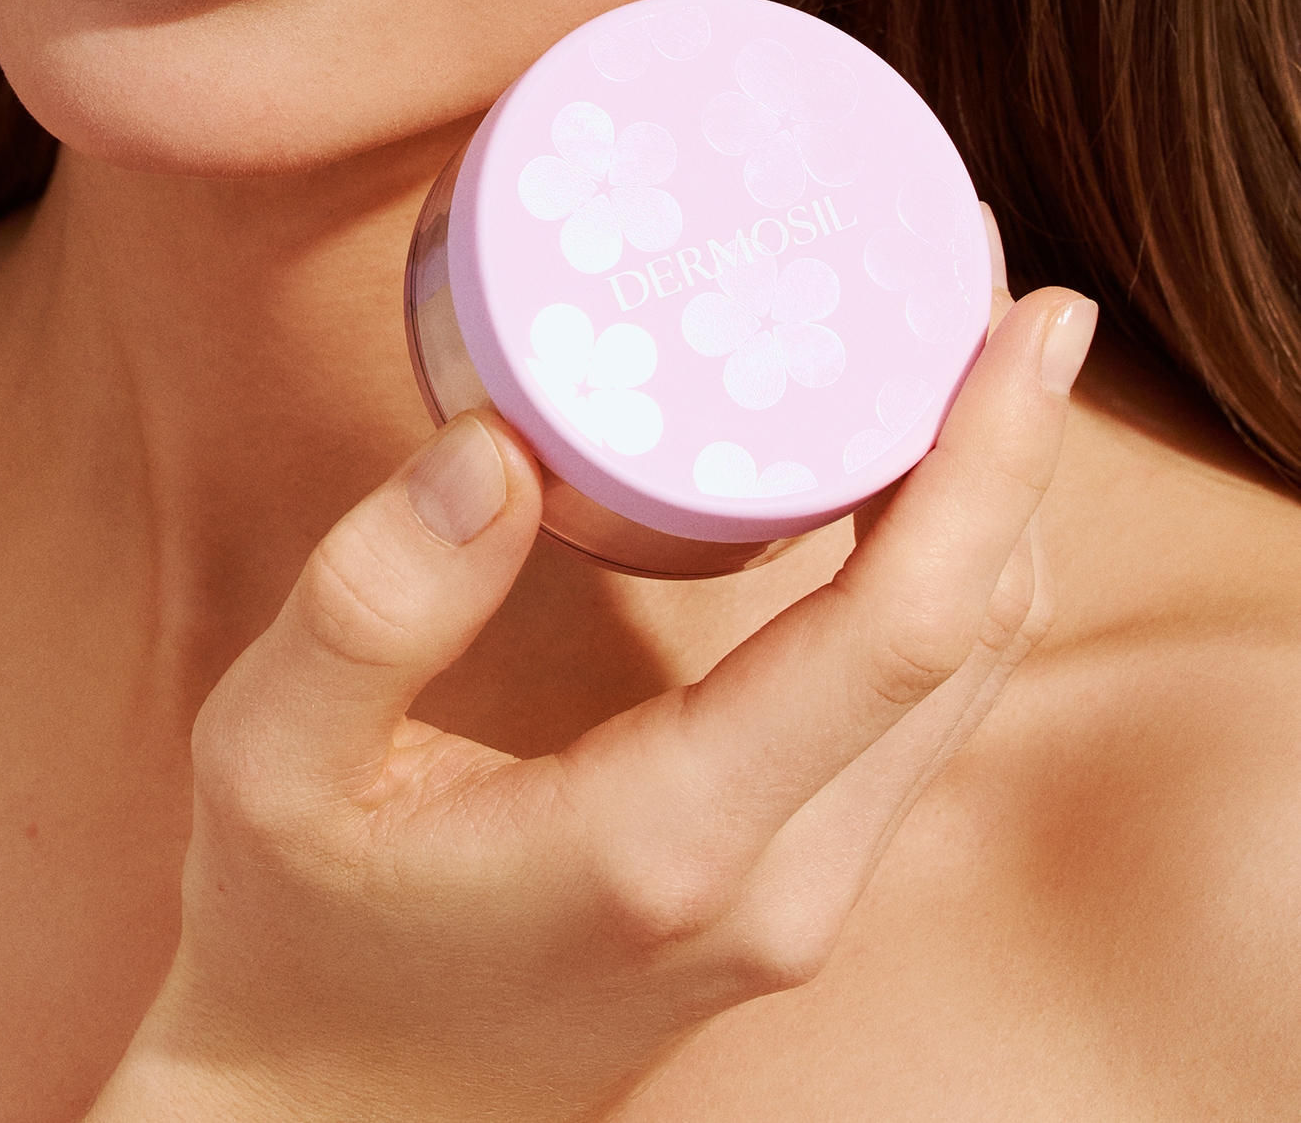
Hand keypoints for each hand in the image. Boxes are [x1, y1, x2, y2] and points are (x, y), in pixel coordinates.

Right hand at [93, 287, 1094, 1122]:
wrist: (333, 1118)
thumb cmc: (294, 934)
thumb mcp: (272, 761)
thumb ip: (371, 606)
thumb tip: (497, 444)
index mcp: (669, 839)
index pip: (905, 627)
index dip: (993, 458)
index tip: (1032, 312)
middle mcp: (777, 880)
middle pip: (975, 636)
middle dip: (1014, 441)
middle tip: (986, 268)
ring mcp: (799, 898)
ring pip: (966, 676)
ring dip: (989, 501)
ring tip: (955, 336)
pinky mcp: (790, 887)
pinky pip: (915, 705)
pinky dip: (941, 572)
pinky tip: (900, 471)